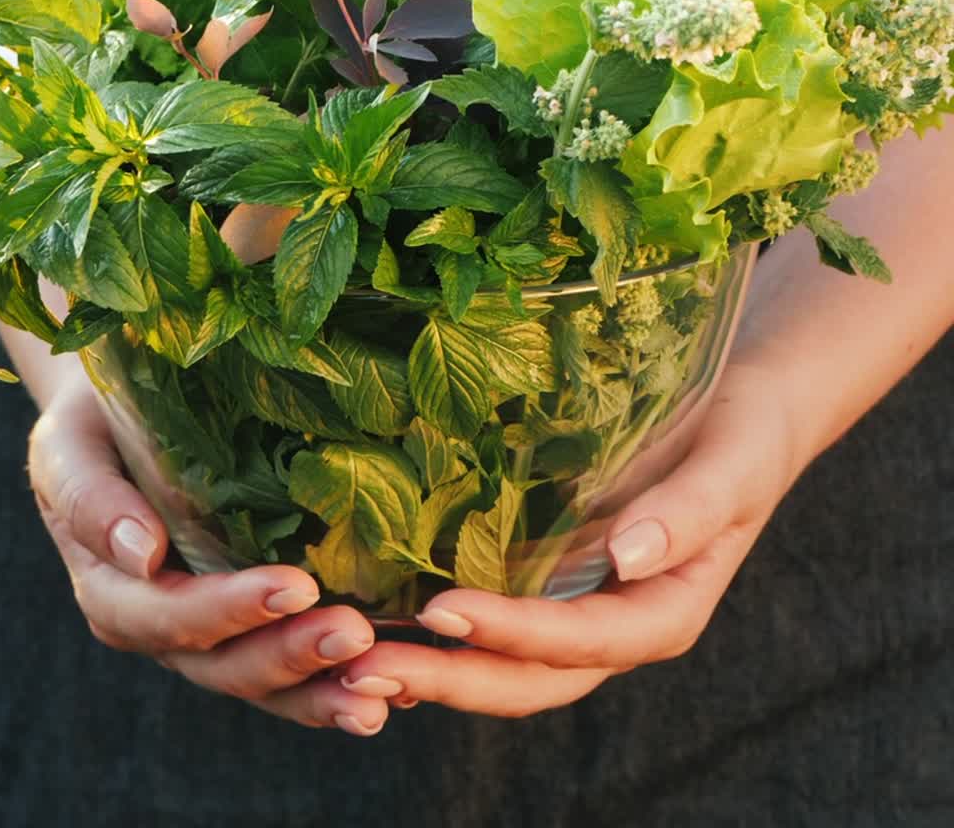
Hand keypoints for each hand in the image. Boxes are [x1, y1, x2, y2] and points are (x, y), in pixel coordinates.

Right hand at [27, 384, 391, 736]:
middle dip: (292, 655)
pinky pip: (291, 668)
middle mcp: (161, 626)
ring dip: (324, 690)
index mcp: (112, 591)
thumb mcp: (68, 450)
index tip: (295, 586)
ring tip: (386, 690)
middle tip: (356, 635)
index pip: (170, 616)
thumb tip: (141, 554)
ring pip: (266, 682)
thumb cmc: (90, 427)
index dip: (231, 610)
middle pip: (226, 664)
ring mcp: (209, 633)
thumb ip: (90, 498)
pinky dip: (337, 683)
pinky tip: (394, 687)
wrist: (114, 416)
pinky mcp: (250, 622)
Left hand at [339, 363, 800, 716]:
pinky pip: (495, 616)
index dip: (511, 633)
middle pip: (529, 677)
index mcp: (661, 613)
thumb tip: (628, 558)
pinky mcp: (549, 573)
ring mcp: (576, 605)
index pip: (578, 640)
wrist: (742, 414)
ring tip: (354, 663)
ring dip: (435, 671)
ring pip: (504, 662)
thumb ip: (686, 516)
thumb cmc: (741, 438)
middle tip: (366, 670)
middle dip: (451, 681)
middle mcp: (612, 624)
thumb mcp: (729, 470)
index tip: (441, 611)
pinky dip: (443, 633)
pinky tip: (382, 621)